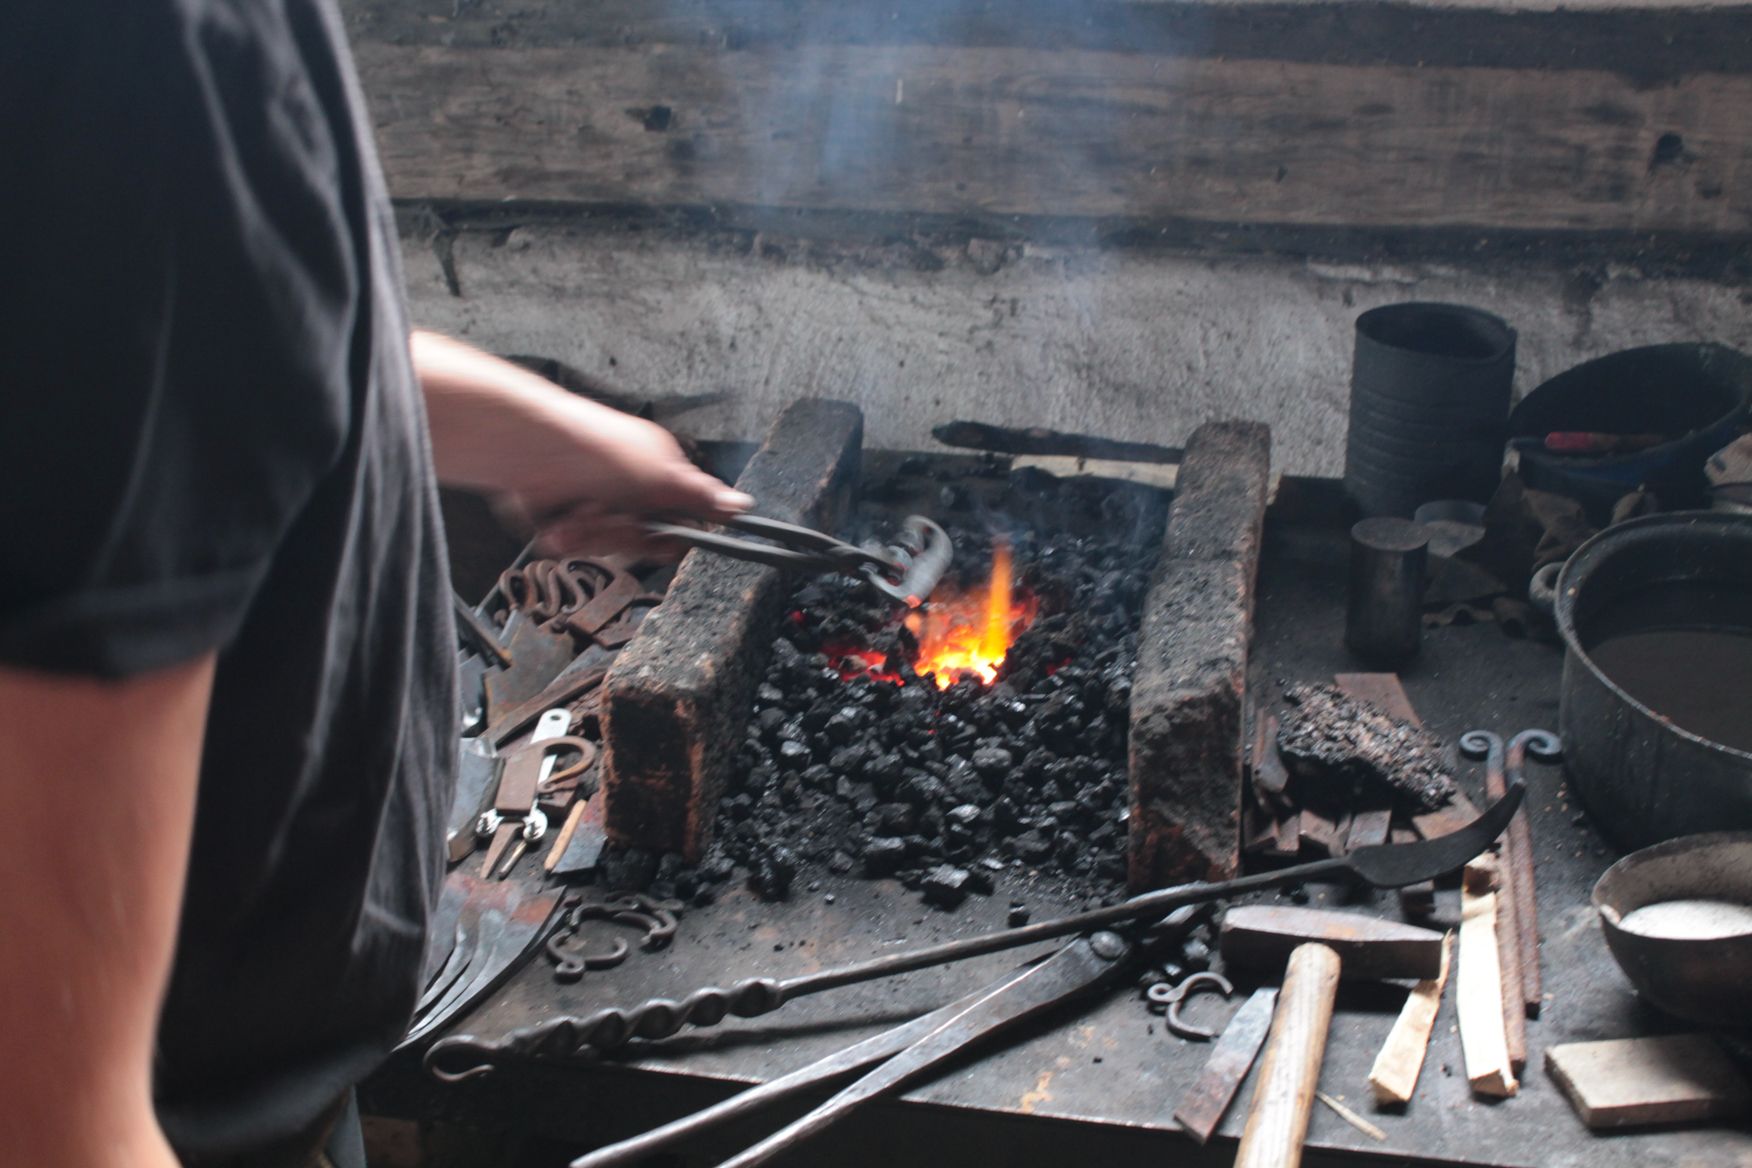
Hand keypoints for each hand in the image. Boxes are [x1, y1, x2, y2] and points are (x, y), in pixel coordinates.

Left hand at [414, 332, 751, 555]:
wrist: (529, 448)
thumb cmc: (597, 449)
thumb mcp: (662, 475)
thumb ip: (703, 496)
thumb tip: (743, 504)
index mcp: (656, 468)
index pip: (680, 519)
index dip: (668, 534)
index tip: (658, 536)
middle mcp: (625, 484)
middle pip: (640, 539)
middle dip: (621, 535)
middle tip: (610, 516)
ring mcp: (591, 499)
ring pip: (604, 546)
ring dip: (590, 535)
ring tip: (577, 513)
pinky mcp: (560, 514)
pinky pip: (572, 545)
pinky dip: (564, 534)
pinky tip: (557, 517)